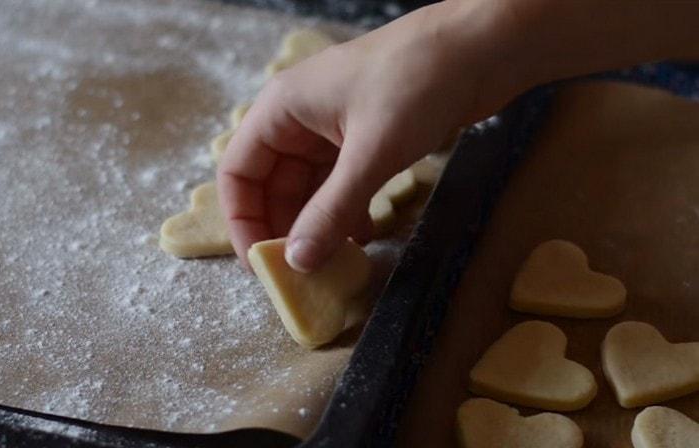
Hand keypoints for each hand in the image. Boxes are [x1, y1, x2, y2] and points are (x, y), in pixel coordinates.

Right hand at [218, 0, 525, 271]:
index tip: (260, 263)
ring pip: (310, 188)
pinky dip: (347, 210)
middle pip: (273, 185)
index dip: (242, 220)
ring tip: (333, 262)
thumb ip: (332, 209)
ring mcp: (333, 129)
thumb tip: (299, 261)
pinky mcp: (365, 138)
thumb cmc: (417, 82)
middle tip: (300, 273)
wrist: (481, 47)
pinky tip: (364, 234)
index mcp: (282, 110)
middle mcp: (300, 120)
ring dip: (318, 224)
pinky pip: (342, 184)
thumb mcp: (370, 152)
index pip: (238, 172)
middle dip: (284, 228)